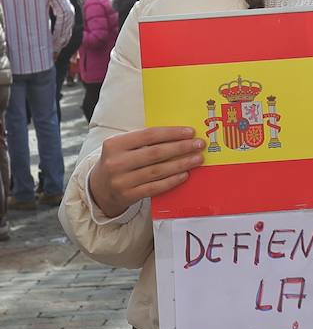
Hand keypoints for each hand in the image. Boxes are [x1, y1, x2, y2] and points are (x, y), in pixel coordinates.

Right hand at [88, 126, 202, 215]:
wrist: (98, 189)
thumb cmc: (118, 162)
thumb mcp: (122, 147)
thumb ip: (144, 141)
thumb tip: (179, 135)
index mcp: (115, 144)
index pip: (149, 135)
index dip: (171, 133)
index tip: (190, 132)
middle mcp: (116, 162)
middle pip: (155, 153)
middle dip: (181, 148)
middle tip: (199, 145)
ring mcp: (121, 181)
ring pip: (157, 171)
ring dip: (181, 164)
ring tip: (197, 159)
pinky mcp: (127, 196)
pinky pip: (154, 187)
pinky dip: (171, 181)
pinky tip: (185, 175)